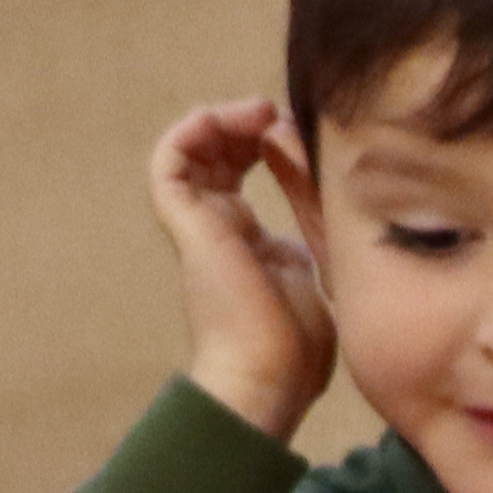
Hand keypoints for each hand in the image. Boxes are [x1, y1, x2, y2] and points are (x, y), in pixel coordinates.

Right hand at [150, 97, 337, 442]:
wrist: (269, 379)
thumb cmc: (300, 348)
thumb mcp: (323, 266)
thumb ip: (318, 221)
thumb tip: (325, 177)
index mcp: (247, 240)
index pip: (243, 170)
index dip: (271, 140)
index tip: (306, 130)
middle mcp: (219, 228)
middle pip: (216, 153)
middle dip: (249, 122)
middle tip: (284, 113)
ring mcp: (201, 226)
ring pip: (191, 150)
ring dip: (224, 119)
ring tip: (261, 113)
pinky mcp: (188, 225)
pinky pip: (168, 162)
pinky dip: (191, 130)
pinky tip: (232, 122)